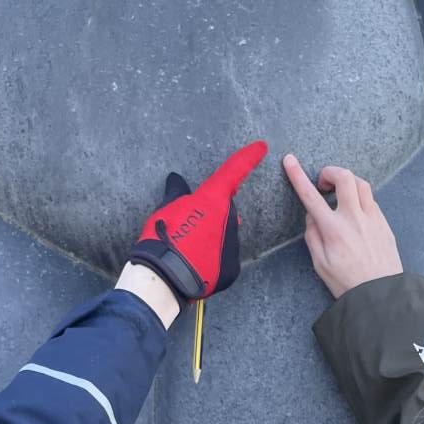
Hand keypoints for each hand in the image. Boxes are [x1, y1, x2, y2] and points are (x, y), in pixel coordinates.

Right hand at [128, 141, 266, 303]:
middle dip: (211, 215)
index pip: (234, 171)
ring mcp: (232, 243)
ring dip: (211, 237)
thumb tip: (176, 179)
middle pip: (224, 210)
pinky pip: (224, 257)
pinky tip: (196, 263)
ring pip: (224, 234)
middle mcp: (228, 218)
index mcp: (212, 198)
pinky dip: (212, 259)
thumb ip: (177, 192)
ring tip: (189, 248)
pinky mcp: (232, 267)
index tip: (261, 146)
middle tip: (189, 227)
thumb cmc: (162, 237)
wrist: (164, 277)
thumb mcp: (166, 208)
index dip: (248, 157)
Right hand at [283, 156, 402, 298]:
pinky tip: (354, 213)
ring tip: (339, 196)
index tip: (289, 160)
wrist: (381, 294)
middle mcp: (354, 218)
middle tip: (322, 183)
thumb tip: (311, 217)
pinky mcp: (384, 223)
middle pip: (345, 176)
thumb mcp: (320, 265)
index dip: (297, 175)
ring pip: (361, 184)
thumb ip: (312, 237)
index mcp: (333, 230)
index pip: (310, 195)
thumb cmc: (348, 283)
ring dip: (347, 183)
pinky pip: (371, 200)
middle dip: (330, 171)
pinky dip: (359, 199)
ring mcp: (372, 218)